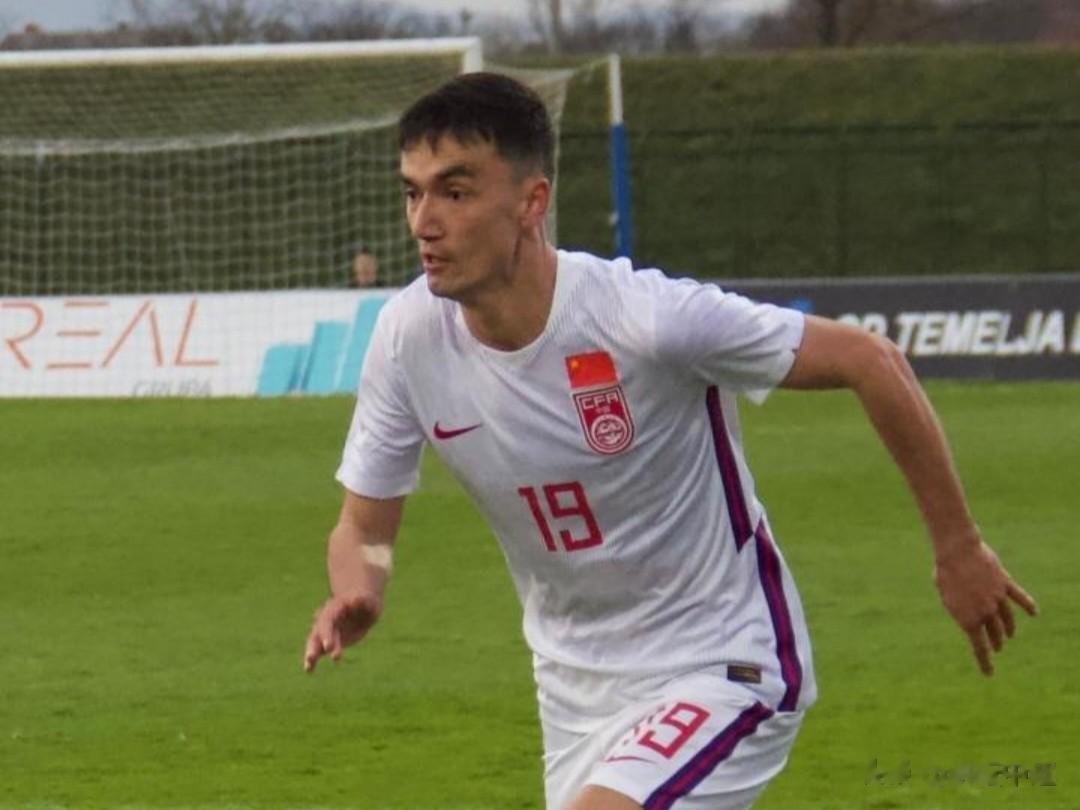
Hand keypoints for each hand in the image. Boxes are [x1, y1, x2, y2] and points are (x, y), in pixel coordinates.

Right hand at [303, 591, 381, 672]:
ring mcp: (326, 631)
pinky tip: (309, 670)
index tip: (328, 647)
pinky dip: (313, 660)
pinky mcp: (328, 641)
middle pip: (318, 633)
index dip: (326, 634)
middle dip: (315, 645)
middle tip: (312, 658)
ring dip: (311, 653)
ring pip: (314, 642)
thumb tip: (355, 600)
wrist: (362, 607)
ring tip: (308, 667)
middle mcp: (326, 620)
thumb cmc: (366, 602)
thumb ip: (362, 601)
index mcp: (333, 609)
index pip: (327, 621)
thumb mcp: (367, 601)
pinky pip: (318, 650)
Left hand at [934, 540, 1036, 675]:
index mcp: (968, 618)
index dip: (984, 661)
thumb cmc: (945, 572)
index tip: (989, 674)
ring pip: (1007, 618)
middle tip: (997, 648)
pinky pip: (1019, 597)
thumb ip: (959, 608)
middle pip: (994, 633)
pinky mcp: (1004, 584)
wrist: (958, 553)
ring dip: (1008, 629)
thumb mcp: (946, 596)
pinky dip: (1028, 605)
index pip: (979, 647)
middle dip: (996, 642)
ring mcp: (997, 598)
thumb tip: (969, 614)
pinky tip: (1034, 612)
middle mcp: (986, 612)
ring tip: (1009, 635)